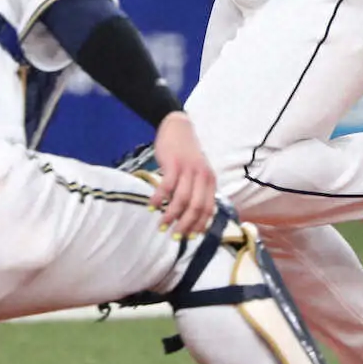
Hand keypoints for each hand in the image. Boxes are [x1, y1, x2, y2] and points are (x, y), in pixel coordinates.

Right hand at [149, 112, 216, 237]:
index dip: (199, 225)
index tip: (189, 237)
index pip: (208, 209)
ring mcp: (188, 170)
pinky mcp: (174, 164)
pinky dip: (159, 199)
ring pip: (182, 200)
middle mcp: (202, 176)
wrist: (178, 126)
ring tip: (162, 225)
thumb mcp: (198, 171)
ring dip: (171, 216)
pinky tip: (152, 206)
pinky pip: (166, 187)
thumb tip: (191, 217)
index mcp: (210, 180)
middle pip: (196, 208)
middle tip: (174, 236)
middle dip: (185, 225)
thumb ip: (197, 190)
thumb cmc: (186, 153)